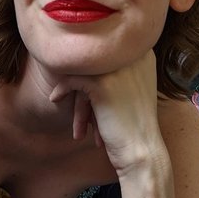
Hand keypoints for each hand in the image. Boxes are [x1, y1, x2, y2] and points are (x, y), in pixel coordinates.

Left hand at [50, 50, 164, 175]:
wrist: (141, 150)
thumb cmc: (134, 122)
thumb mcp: (133, 86)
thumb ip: (120, 65)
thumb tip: (87, 46)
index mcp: (143, 52)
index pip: (107, 50)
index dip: (92, 67)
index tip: (84, 84)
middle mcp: (133, 56)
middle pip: (94, 61)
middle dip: (83, 82)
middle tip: (77, 103)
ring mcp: (118, 69)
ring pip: (83, 71)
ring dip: (74, 91)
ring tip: (68, 110)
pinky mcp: (102, 84)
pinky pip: (72, 80)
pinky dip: (61, 89)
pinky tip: (55, 99)